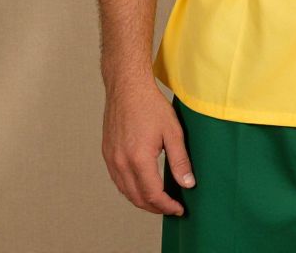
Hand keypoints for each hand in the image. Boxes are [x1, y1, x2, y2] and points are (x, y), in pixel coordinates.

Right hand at [102, 74, 195, 215]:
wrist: (127, 86)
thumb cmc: (150, 104)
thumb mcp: (172, 131)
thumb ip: (180, 160)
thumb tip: (188, 184)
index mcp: (138, 158)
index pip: (153, 195)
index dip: (167, 206)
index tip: (179, 208)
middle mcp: (121, 162)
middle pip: (138, 198)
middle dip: (155, 207)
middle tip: (171, 207)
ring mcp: (111, 159)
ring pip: (126, 192)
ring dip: (142, 200)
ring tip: (159, 200)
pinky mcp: (107, 153)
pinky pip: (118, 180)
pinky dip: (130, 189)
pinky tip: (142, 185)